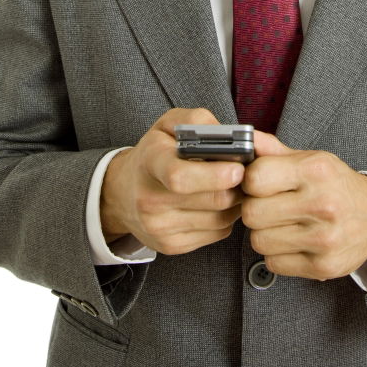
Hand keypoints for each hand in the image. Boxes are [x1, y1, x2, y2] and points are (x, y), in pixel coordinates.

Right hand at [99, 108, 244, 254]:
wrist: (121, 193)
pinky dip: (226, 216)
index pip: (180, 176)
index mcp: (150, 162)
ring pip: (222, 217)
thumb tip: (230, 135)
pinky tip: (216, 202)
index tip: (237, 169)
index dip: (214, 175)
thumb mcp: (167, 125)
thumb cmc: (152, 154)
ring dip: (235, 201)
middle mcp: (150, 199)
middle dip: (238, 186)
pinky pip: (218, 232)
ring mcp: (160, 227)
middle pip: (213, 200)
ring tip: (229, 185)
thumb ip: (198, 121)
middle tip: (245, 172)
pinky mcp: (172, 245)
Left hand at [240, 131, 366, 280]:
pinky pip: (273, 263)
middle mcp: (322, 204)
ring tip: (282, 224)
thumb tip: (244, 138)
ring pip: (258, 241)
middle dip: (255, 209)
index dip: (251, 181)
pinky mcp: (322, 266)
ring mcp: (323, 238)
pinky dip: (277, 254)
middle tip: (270, 205)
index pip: (255, 178)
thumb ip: (273, 150)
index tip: (260, 183)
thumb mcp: (310, 159)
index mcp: (316, 170)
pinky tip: (292, 241)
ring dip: (264, 233)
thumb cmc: (336, 184)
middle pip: (252, 213)